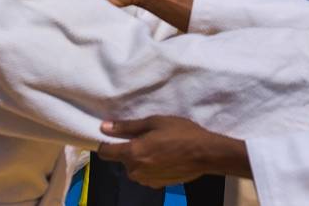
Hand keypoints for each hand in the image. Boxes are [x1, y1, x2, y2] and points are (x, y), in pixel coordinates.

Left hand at [97, 116, 232, 187]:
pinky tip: (165, 159)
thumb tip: (104, 127)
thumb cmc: (180, 133)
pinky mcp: (156, 185)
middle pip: (121, 159)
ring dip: (140, 159)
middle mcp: (135, 170)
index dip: (105, 143)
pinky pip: (146, 175)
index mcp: (132, 153)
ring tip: (159, 148)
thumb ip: (127, 127)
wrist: (205, 154)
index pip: (105, 152)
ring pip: (134, 168)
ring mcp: (146, 180)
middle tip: (148, 138)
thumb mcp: (154, 122)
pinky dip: (151, 167)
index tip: (114, 136)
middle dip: (129, 150)